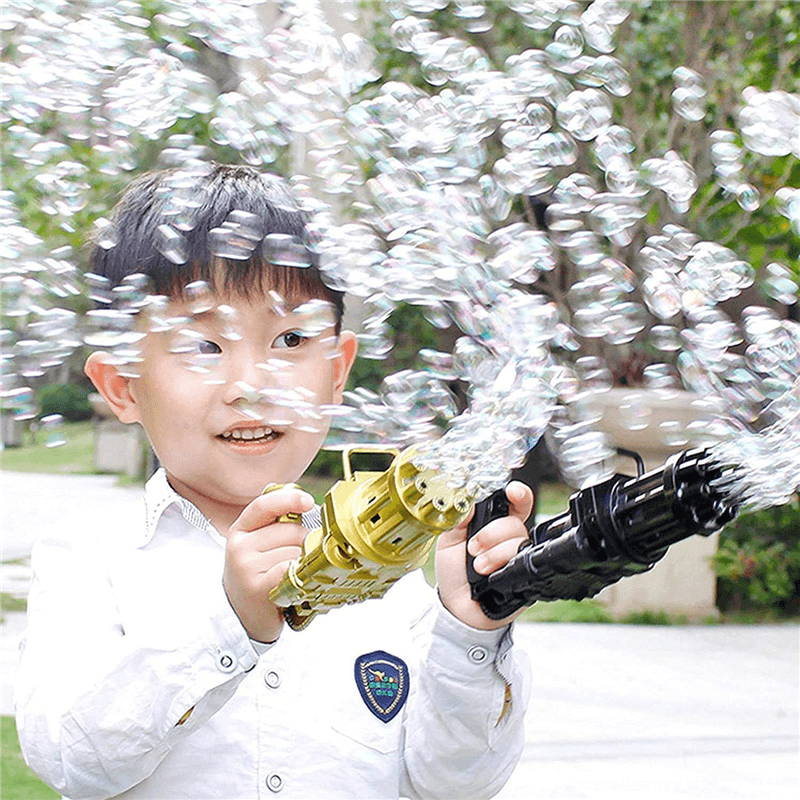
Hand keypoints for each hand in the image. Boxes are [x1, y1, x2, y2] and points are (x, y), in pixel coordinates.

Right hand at [222, 486, 313, 642]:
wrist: (240, 619)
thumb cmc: (257, 578)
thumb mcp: (258, 548)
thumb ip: (276, 527)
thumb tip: (310, 507)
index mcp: (239, 531)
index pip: (264, 505)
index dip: (289, 499)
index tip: (309, 501)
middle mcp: (239, 547)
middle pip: (291, 530)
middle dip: (304, 542)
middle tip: (296, 562)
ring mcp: (246, 568)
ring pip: (296, 551)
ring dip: (304, 563)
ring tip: (292, 577)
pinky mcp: (258, 588)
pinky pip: (291, 570)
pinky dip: (300, 575)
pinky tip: (295, 584)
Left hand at [435, 481, 532, 629]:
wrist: (458, 607)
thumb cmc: (454, 573)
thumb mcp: (448, 541)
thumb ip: (457, 519)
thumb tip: (467, 499)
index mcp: (492, 523)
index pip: (514, 503)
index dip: (518, 494)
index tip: (513, 492)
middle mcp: (508, 538)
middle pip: (515, 521)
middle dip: (492, 532)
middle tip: (473, 547)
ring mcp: (517, 556)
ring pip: (518, 540)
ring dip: (492, 553)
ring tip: (477, 567)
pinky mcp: (525, 574)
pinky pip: (522, 561)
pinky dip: (501, 565)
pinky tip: (489, 574)